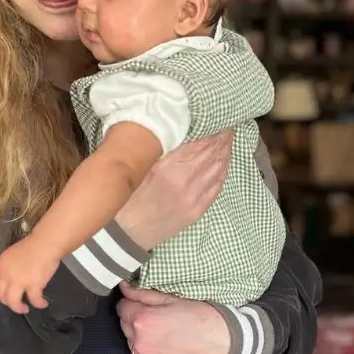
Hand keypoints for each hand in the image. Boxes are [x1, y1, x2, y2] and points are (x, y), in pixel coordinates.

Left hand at [0, 236, 55, 313]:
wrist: (46, 243)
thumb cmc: (32, 245)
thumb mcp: (12, 254)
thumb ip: (8, 266)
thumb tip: (10, 277)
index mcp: (0, 264)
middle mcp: (6, 275)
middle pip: (2, 295)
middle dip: (8, 302)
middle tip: (15, 303)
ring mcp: (19, 281)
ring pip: (13, 302)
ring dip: (18, 308)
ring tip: (25, 309)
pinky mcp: (33, 286)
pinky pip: (34, 300)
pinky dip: (38, 304)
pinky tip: (43, 304)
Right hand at [115, 130, 231, 249]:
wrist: (125, 234)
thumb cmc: (125, 197)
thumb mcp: (138, 167)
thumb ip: (157, 149)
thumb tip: (173, 129)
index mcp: (168, 168)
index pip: (200, 143)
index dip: (213, 130)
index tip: (218, 119)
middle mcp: (185, 182)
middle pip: (213, 154)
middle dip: (223, 137)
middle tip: (228, 124)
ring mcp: (194, 198)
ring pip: (218, 169)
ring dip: (225, 152)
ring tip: (228, 139)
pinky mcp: (197, 211)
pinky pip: (217, 187)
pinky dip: (223, 171)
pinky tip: (224, 162)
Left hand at [117, 282, 229, 353]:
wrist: (220, 345)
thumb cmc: (200, 318)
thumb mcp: (171, 299)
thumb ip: (143, 294)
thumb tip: (124, 287)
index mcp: (143, 320)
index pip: (122, 305)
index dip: (132, 300)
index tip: (143, 301)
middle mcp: (139, 341)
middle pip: (124, 322)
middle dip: (136, 316)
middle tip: (156, 314)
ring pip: (130, 339)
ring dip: (138, 332)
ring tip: (161, 329)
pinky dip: (144, 347)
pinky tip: (161, 342)